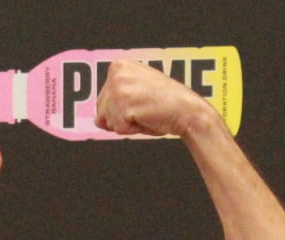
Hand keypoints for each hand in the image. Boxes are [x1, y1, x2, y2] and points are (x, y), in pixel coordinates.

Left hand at [94, 60, 213, 137]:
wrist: (188, 110)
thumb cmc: (166, 103)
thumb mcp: (136, 94)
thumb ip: (114, 102)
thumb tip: (96, 120)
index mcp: (119, 66)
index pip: (102, 101)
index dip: (121, 109)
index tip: (141, 101)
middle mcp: (116, 73)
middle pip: (101, 111)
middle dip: (121, 117)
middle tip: (144, 108)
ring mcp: (119, 87)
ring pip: (107, 121)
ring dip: (126, 124)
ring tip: (145, 112)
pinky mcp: (124, 104)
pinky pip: (118, 129)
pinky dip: (132, 129)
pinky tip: (147, 117)